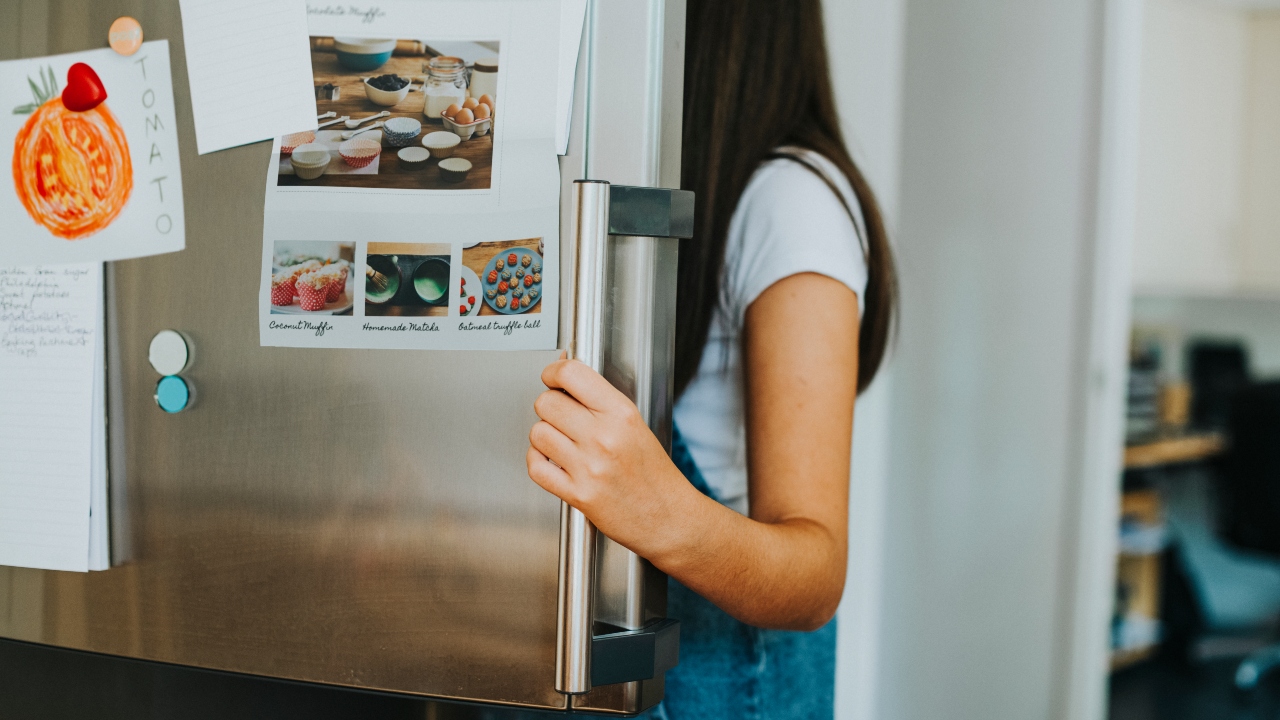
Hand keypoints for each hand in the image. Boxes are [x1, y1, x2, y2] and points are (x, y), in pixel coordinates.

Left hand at [527, 355, 700, 559]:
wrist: (668, 518)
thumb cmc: (654, 474)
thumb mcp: (636, 425)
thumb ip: (600, 401)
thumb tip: (564, 375)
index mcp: (621, 414)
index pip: (571, 375)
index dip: (553, 372)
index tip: (552, 377)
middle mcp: (604, 437)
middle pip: (547, 402)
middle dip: (549, 406)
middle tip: (560, 414)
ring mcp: (589, 467)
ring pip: (538, 433)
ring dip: (544, 435)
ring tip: (560, 441)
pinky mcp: (578, 495)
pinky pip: (536, 467)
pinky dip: (537, 461)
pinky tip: (551, 460)